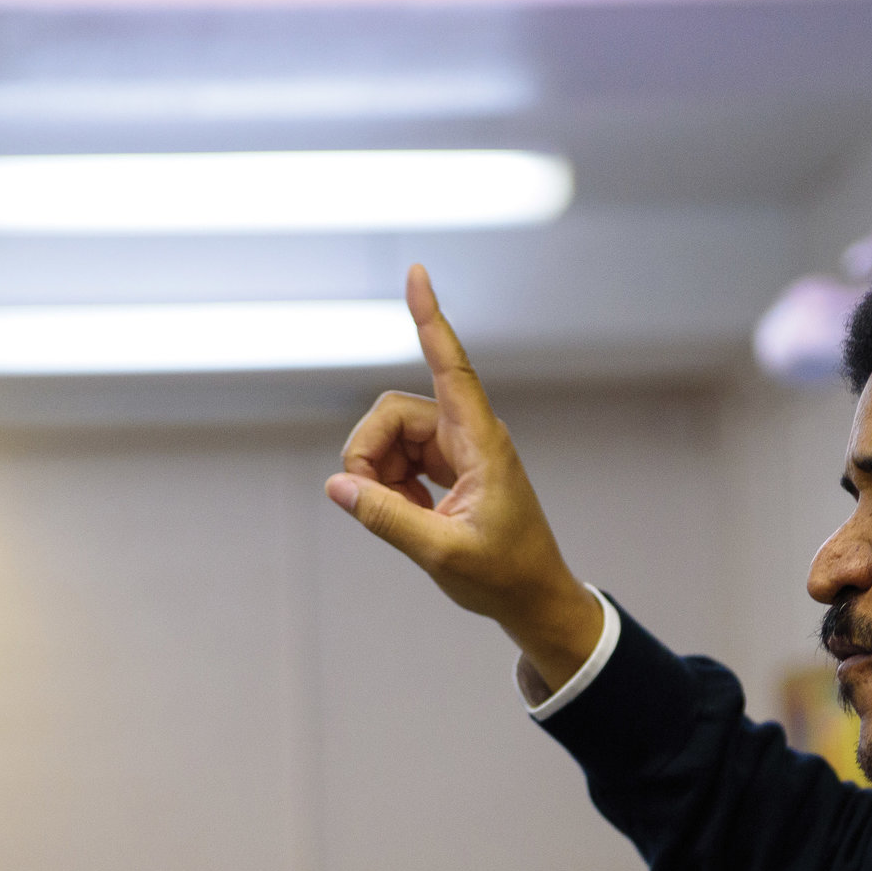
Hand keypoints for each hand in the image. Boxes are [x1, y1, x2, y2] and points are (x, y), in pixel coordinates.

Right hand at [326, 265, 604, 693]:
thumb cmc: (502, 576)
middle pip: (394, 413)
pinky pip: (400, 458)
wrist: (533, 598)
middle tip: (367, 503)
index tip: (417, 272)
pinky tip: (410, 518)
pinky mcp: (450, 466)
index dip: (430, 319)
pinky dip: (391, 486)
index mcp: (482, 443)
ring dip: (380, 475)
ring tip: (401, 520)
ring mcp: (459, 449)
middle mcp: (470, 434)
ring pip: (392, 436)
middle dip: (368, 452)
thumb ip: (386, 519)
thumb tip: (338, 485)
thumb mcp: (441, 554)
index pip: (450, 367)